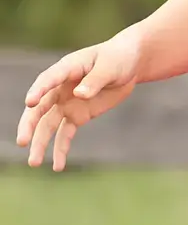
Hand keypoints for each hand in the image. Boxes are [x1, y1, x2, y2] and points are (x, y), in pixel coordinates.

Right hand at [16, 32, 142, 171]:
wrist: (129, 65)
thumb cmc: (118, 58)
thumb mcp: (110, 66)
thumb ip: (95, 80)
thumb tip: (80, 94)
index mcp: (67, 69)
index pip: (48, 80)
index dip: (39, 90)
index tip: (30, 102)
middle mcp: (60, 88)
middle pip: (40, 108)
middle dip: (29, 125)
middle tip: (22, 141)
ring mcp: (66, 103)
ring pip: (48, 125)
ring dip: (41, 144)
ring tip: (34, 163)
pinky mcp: (77, 115)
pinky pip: (65, 134)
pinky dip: (61, 149)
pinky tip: (58, 166)